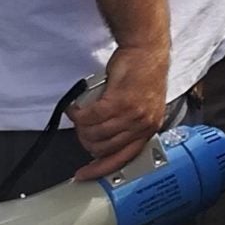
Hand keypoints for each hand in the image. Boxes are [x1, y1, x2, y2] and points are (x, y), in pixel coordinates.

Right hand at [68, 43, 167, 179]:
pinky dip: (78, 114)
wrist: (146, 50)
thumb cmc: (143, 73)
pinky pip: (90, 116)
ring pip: (95, 133)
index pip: (123, 159)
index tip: (84, 174)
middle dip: (86, 141)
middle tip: (81, 130)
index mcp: (149, 128)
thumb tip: (104, 141)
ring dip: (81, 127)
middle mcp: (142, 124)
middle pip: (103, 148)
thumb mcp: (141, 106)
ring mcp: (131, 114)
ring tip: (78, 116)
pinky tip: (76, 108)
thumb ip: (127, 125)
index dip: (100, 169)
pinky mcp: (119, 101)